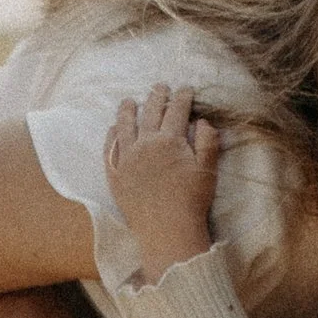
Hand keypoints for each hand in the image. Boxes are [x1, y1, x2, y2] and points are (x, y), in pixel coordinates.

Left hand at [103, 86, 220, 282]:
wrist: (166, 231)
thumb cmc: (191, 201)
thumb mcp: (208, 170)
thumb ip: (207, 142)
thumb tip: (201, 121)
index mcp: (170, 141)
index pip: (176, 111)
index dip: (182, 97)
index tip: (186, 89)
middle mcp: (146, 144)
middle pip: (150, 113)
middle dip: (157, 96)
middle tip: (160, 86)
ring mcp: (127, 158)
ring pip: (125, 126)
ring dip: (127, 110)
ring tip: (128, 101)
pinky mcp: (115, 175)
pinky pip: (109, 149)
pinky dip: (111, 136)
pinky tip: (113, 129)